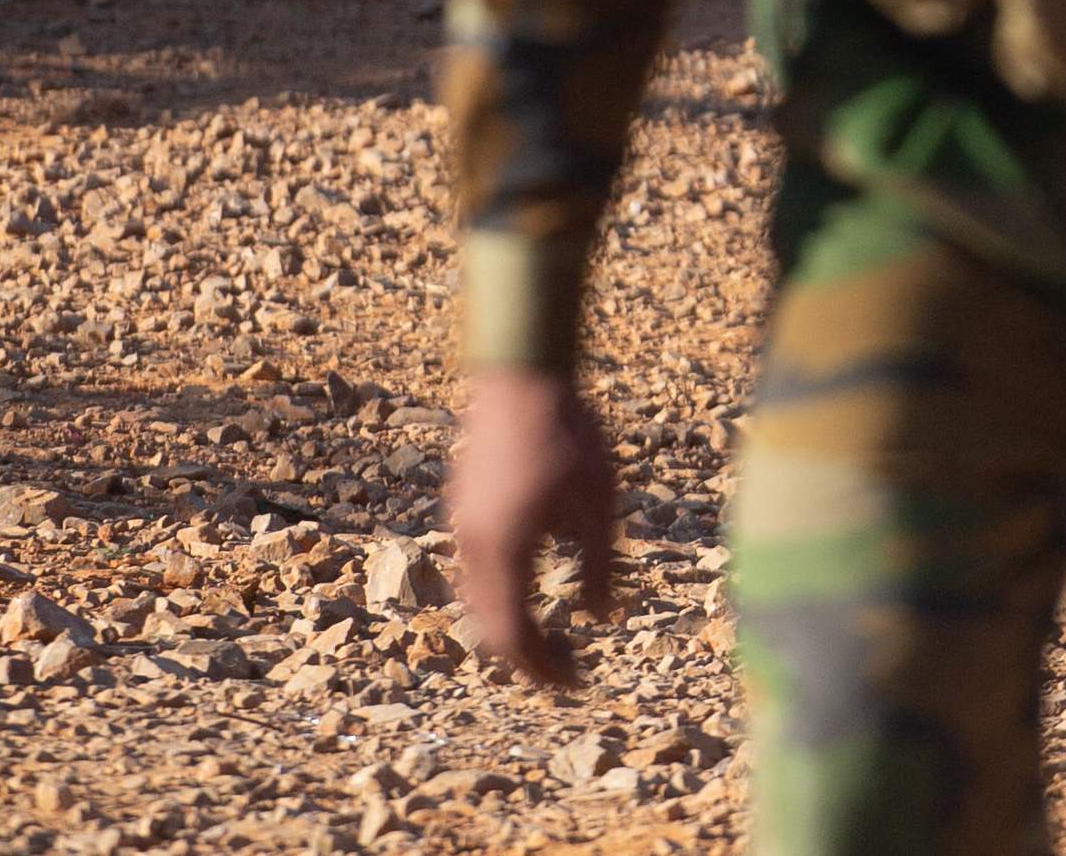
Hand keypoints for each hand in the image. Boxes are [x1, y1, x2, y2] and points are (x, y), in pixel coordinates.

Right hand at [450, 366, 617, 691]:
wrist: (523, 379)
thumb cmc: (570, 435)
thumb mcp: (600, 501)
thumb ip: (600, 564)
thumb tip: (602, 618)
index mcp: (507, 551)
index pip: (515, 636)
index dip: (544, 669)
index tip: (576, 685)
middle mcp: (475, 548)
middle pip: (491, 629)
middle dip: (529, 658)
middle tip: (572, 671)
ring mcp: (463, 530)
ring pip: (479, 604)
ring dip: (512, 629)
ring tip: (557, 640)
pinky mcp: (464, 513)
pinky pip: (476, 575)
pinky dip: (501, 599)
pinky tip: (536, 592)